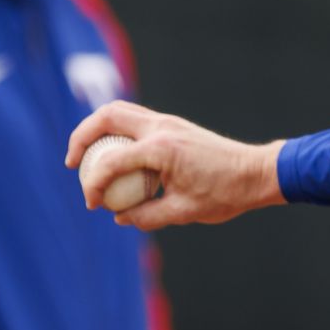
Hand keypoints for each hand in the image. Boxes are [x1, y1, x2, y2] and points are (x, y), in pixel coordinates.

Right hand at [65, 101, 284, 229]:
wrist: (256, 172)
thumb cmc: (226, 193)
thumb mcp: (184, 212)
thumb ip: (146, 216)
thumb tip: (119, 217)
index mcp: (162, 149)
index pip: (112, 161)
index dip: (94, 184)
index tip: (93, 204)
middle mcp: (161, 127)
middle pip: (106, 116)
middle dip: (81, 138)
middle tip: (72, 164)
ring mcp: (167, 122)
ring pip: (119, 112)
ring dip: (96, 129)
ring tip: (86, 157)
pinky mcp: (172, 125)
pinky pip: (134, 120)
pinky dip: (117, 133)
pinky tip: (114, 157)